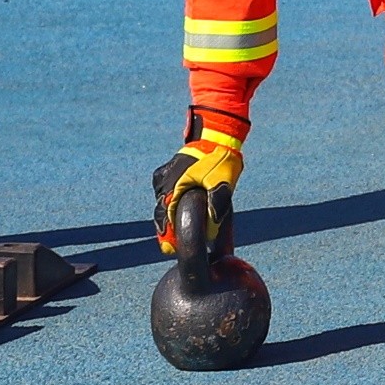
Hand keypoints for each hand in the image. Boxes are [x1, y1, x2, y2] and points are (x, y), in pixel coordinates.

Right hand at [151, 132, 244, 252]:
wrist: (217, 136)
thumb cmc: (220, 160)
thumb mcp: (223, 183)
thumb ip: (218, 204)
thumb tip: (212, 226)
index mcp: (174, 185)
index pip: (164, 216)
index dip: (166, 235)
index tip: (168, 249)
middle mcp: (164, 181)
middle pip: (160, 211)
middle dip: (165, 228)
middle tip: (170, 243)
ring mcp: (164, 174)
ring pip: (161, 200)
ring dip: (166, 213)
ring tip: (172, 230)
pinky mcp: (167, 170)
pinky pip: (163, 189)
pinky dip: (167, 199)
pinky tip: (174, 207)